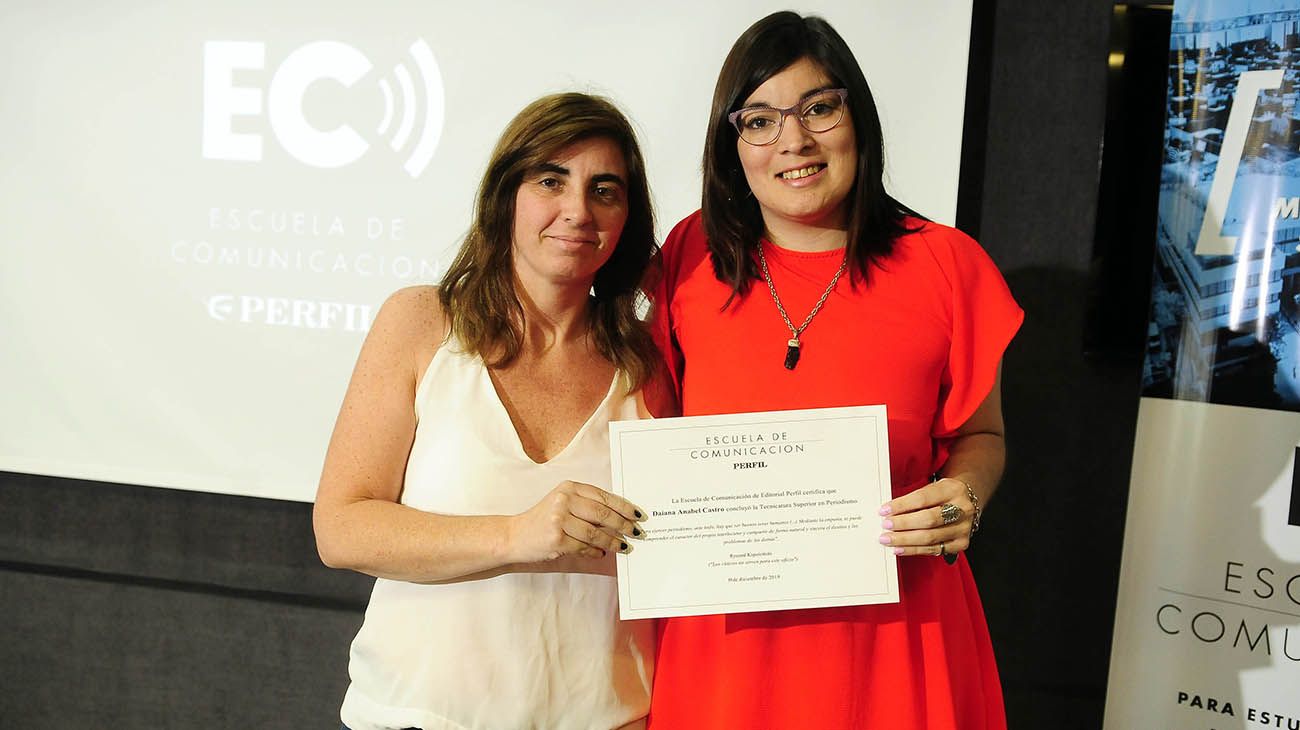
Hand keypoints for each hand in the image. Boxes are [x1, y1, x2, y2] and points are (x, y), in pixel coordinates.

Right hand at [506, 480, 644, 561]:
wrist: (514, 536)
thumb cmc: (543, 520)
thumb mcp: (563, 503)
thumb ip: (587, 506)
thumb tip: (620, 518)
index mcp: (569, 487)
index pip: (604, 496)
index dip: (624, 507)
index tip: (637, 515)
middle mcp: (564, 500)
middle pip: (603, 514)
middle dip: (623, 525)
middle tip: (636, 532)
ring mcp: (559, 520)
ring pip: (596, 533)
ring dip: (613, 542)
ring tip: (623, 547)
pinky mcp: (556, 540)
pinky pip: (584, 547)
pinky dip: (595, 551)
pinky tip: (601, 553)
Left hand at [878, 478, 975, 558]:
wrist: (966, 503)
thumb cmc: (943, 495)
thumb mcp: (932, 488)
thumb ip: (914, 499)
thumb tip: (889, 512)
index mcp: (953, 490)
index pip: (923, 498)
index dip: (901, 505)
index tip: (884, 510)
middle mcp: (963, 509)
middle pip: (928, 519)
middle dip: (903, 524)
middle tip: (885, 525)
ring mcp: (964, 528)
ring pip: (930, 537)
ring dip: (905, 540)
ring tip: (888, 539)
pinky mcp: (961, 543)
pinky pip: (934, 549)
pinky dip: (914, 550)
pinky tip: (900, 549)